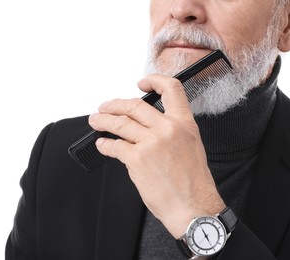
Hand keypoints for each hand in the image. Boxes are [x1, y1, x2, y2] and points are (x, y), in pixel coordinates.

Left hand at [88, 74, 224, 237]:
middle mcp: (168, 129)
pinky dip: (105, 145)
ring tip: (96, 121)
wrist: (193, 206)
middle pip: (134, 106)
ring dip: (103, 121)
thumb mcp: (190, 147)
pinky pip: (115, 146)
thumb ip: (171, 132)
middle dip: (114, 104)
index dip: (154, 81)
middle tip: (106, 107)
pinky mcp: (138, 159)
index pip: (171, 89)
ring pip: (120, 123)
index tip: (142, 84)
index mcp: (184, 124)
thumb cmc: (193, 182)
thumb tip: (146, 127)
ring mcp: (152, 143)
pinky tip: (103, 145)